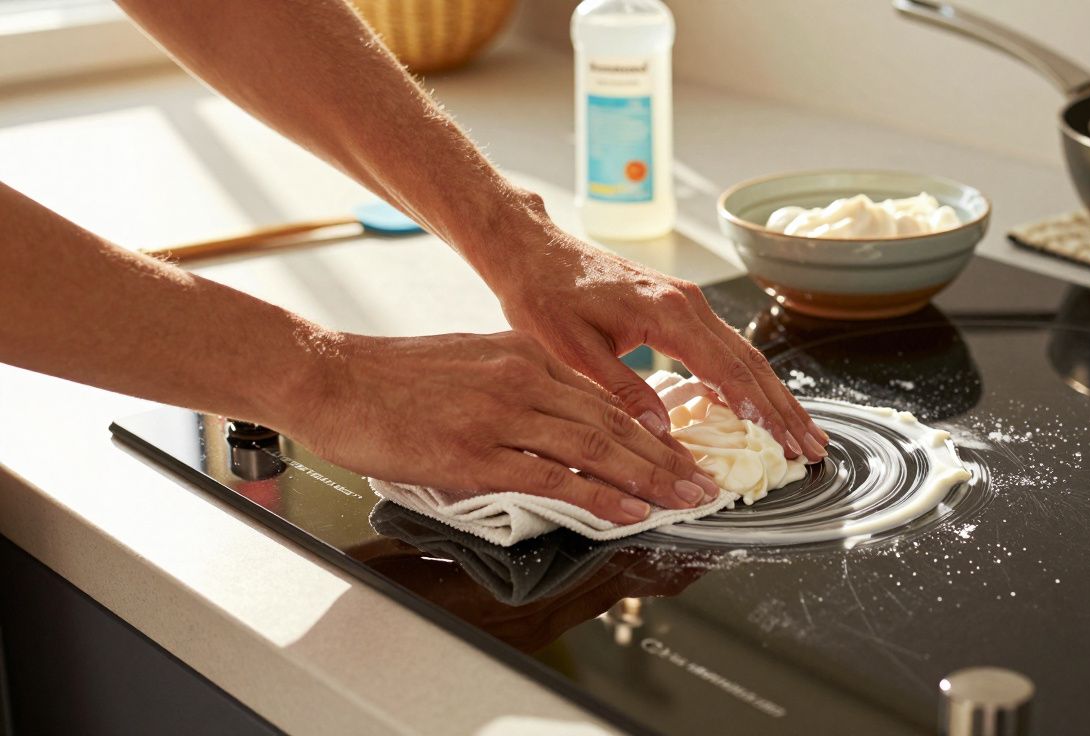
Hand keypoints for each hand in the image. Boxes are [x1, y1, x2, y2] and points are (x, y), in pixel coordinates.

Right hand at [286, 331, 720, 523]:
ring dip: (649, 478)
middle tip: (702, 482)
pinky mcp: (477, 453)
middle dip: (665, 457)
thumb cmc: (389, 377)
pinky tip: (629, 510)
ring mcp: (502, 416)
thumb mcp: (468, 362)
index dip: (647, 429)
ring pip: (595, 448)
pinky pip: (554, 477)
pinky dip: (600, 496)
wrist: (330, 378)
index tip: (676, 452)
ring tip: (685, 500)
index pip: (602, 396)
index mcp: (523, 355)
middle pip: (613, 422)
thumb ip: (514, 385)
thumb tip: (550, 422)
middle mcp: (523, 379)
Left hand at [487, 220, 828, 462]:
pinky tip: (759, 403)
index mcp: (667, 313)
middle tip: (812, 446)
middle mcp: (687, 304)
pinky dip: (747, 377)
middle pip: (750, 362)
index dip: (760, 410)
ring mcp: (687, 302)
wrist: (534, 252)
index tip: (785, 442)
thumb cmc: (545, 296)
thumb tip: (664, 430)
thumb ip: (623, 390)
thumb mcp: (574, 352)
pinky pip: (724, 346)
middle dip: (783, 407)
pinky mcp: (679, 306)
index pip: (727, 369)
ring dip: (773, 394)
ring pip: (743, 353)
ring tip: (799, 431)